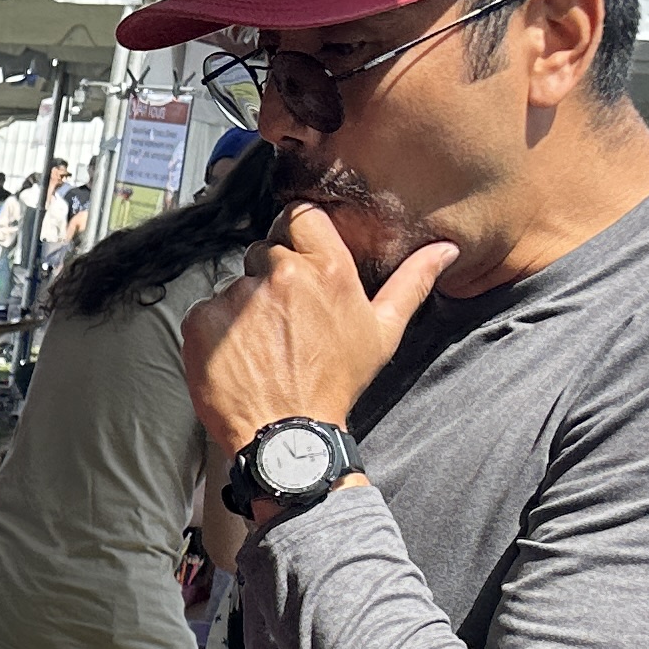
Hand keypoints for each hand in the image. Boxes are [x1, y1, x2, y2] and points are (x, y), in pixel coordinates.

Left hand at [181, 205, 456, 458]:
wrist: (287, 433)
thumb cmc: (337, 384)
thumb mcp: (383, 333)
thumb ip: (411, 282)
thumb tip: (444, 250)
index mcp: (328, 268)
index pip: (300, 215)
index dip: (296, 232)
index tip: (298, 254)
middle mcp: (282, 273)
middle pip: (265, 249)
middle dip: (272, 275)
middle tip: (284, 319)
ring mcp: (239, 295)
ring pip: (236, 282)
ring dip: (245, 305)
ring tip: (264, 344)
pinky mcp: (204, 319)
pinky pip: (207, 309)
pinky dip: (218, 330)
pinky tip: (240, 355)